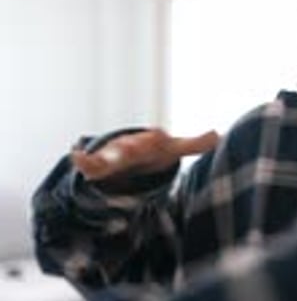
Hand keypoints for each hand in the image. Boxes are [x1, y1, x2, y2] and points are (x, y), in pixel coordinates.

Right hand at [71, 128, 219, 180]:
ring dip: (102, 156)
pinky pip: (89, 164)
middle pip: (131, 146)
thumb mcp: (171, 149)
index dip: (156, 137)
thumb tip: (218, 135)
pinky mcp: (99, 166)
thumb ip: (194, 144)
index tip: (157, 134)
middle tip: (125, 145)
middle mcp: (131, 145)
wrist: (125, 153)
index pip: (154, 138)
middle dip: (131, 145)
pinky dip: (82, 159)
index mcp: (149, 142)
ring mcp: (113, 155)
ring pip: (109, 156)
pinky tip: (74, 154)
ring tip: (89, 154)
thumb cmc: (151, 151)